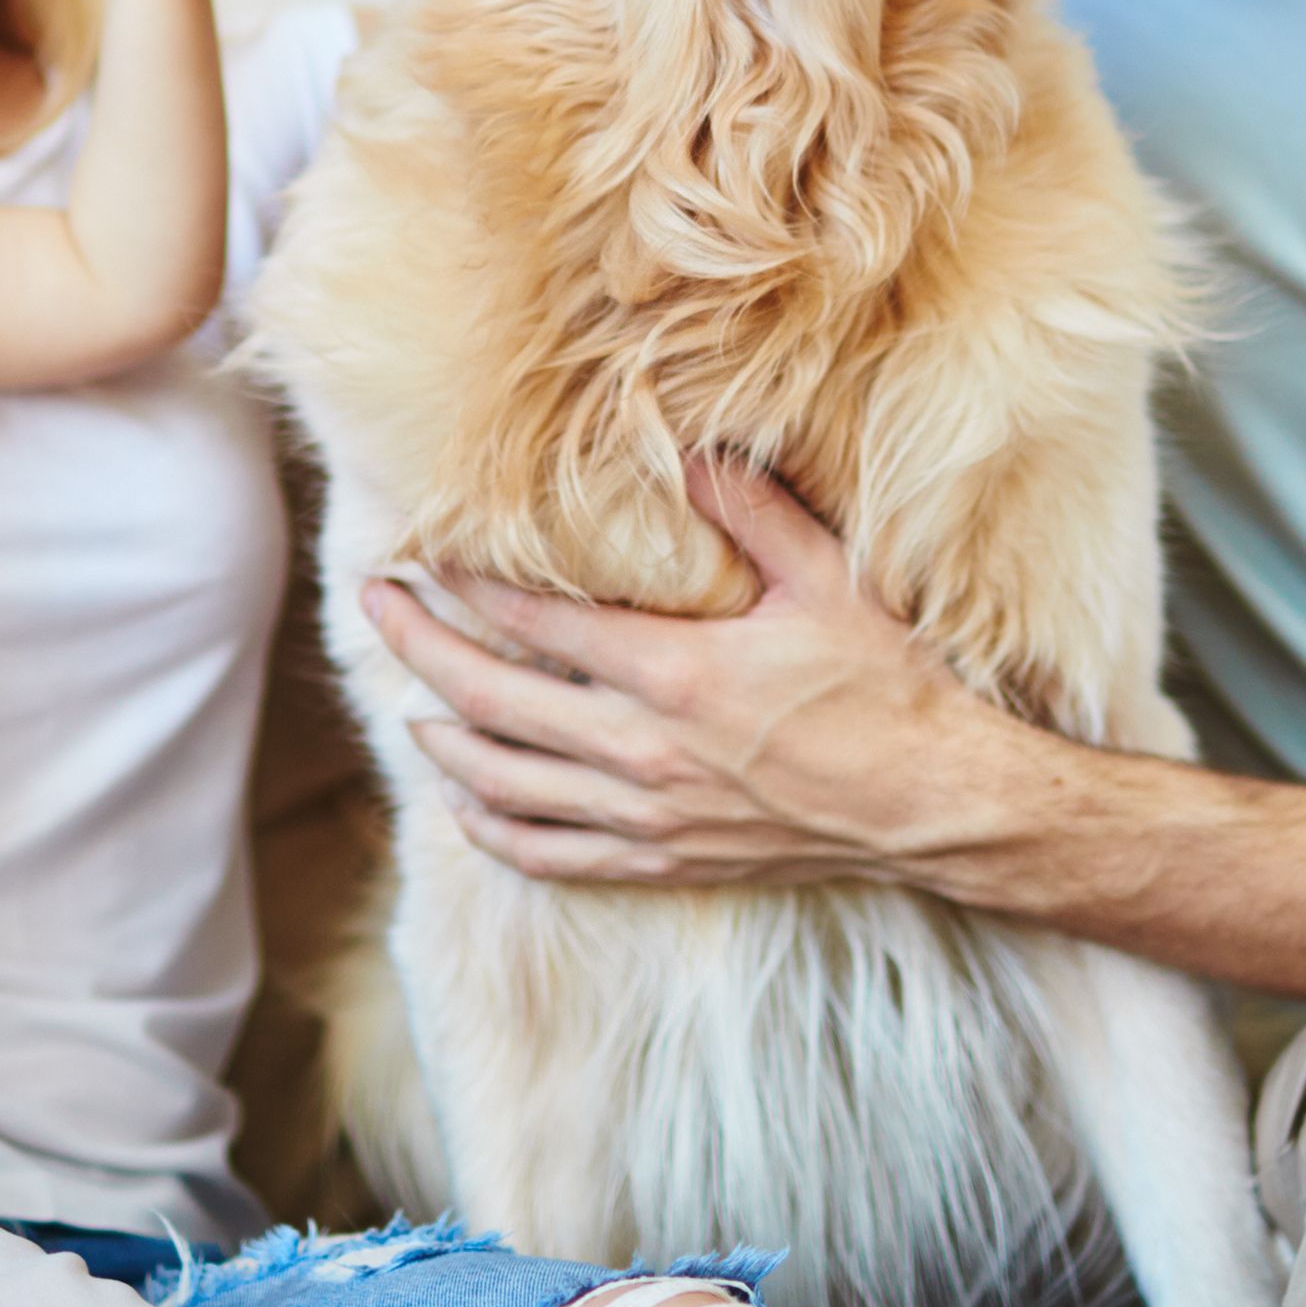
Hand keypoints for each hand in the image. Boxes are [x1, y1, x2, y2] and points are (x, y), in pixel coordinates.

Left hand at [363, 456, 1033, 889]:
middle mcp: (641, 750)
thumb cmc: (884, 686)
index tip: (427, 549)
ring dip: (442, 739)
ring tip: (407, 701)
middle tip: (377, 603)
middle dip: (420, 647)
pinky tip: (464, 801)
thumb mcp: (827, 580)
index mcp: (673, 672)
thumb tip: (688, 446)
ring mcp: (644, 814)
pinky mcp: (659, 859)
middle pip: (490, 700)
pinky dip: (491, 827)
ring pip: (503, 783)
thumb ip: (750, 509)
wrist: (929, 805)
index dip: (468, 582)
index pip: (535, 622)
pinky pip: (546, 853)